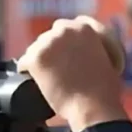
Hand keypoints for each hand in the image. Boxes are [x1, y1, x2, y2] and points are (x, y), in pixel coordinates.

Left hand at [16, 16, 128, 131]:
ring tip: (49, 77)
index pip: (71, 25)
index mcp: (85, 27)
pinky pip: (24, 62)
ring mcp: (48, 42)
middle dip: (54, 49)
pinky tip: (34, 80)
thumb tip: (80, 51)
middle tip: (58, 66)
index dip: (69, 41)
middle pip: (52, 35)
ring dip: (42, 59)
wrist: (93, 105)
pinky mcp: (35, 58)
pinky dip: (28, 71)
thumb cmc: (104, 89)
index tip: (68, 52)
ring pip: (37, 48)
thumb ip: (92, 46)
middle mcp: (65, 29)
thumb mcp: (106, 57)